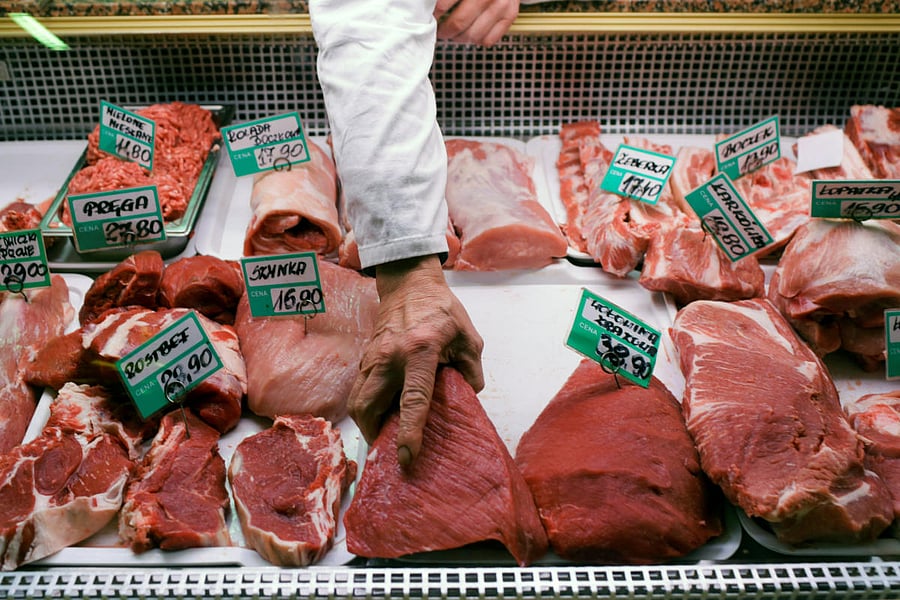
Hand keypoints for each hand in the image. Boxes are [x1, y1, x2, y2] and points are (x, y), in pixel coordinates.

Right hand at [349, 254, 483, 466]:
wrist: (410, 284)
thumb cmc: (442, 311)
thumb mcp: (469, 339)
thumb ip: (471, 372)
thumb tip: (467, 400)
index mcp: (420, 351)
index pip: (413, 399)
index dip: (409, 431)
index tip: (407, 456)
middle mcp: (390, 356)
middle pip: (368, 406)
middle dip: (375, 435)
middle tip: (390, 451)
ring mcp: (373, 357)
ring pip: (357, 401)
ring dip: (367, 424)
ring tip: (384, 436)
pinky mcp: (365, 358)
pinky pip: (359, 390)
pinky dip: (366, 408)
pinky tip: (381, 415)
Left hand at [434, 0, 518, 46]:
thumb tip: (430, 4)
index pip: (444, 4)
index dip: (435, 14)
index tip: (430, 16)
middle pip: (458, 23)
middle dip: (444, 30)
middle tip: (439, 30)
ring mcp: (501, 5)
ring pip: (473, 35)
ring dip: (458, 38)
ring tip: (453, 33)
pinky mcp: (510, 15)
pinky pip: (489, 40)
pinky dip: (476, 40)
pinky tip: (470, 32)